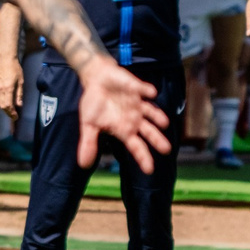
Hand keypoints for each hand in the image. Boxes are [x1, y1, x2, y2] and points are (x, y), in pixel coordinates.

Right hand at [0, 53, 23, 115]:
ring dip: (3, 108)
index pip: (8, 105)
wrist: (5, 60)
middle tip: (13, 115)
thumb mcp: (21, 82)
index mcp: (8, 89)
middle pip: (2, 106)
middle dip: (8, 112)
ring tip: (9, 110)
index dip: (12, 113)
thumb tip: (19, 105)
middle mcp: (0, 90)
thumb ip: (19, 94)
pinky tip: (3, 103)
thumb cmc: (15, 69)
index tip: (16, 117)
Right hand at [72, 54, 169, 170]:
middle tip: (166, 150)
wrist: (96, 79)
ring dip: (158, 116)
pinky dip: (147, 91)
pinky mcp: (136, 87)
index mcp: (124, 129)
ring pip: (152, 112)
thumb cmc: (95, 104)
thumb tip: (83, 164)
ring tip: (163, 123)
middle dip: (157, 140)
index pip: (136, 146)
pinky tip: (150, 93)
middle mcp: (135, 118)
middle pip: (149, 132)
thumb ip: (89, 142)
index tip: (149, 170)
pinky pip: (143, 90)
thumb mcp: (88, 124)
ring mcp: (137, 103)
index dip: (143, 157)